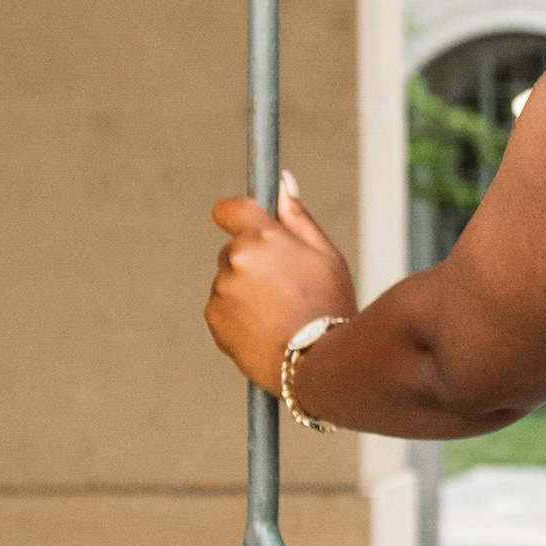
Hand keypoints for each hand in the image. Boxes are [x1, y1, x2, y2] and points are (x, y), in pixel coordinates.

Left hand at [205, 173, 357, 394]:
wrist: (321, 364)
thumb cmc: (331, 306)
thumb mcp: (325, 255)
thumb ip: (297, 216)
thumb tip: (282, 181)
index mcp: (262, 235)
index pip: (229, 208)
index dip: (238, 215)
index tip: (249, 225)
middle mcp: (235, 259)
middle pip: (233, 249)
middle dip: (253, 261)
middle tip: (286, 288)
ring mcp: (221, 290)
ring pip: (228, 281)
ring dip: (246, 290)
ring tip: (280, 314)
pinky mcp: (214, 319)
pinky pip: (223, 308)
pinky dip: (238, 315)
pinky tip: (267, 329)